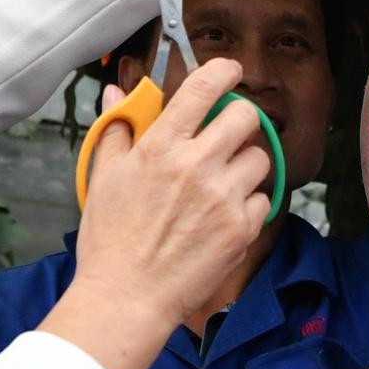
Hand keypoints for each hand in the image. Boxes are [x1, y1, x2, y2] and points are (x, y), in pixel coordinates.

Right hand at [42, 60, 275, 368]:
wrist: (127, 298)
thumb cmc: (110, 241)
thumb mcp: (104, 178)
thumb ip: (117, 130)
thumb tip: (115, 94)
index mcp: (161, 147)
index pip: (205, 87)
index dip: (224, 70)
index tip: (229, 71)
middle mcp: (197, 166)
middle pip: (246, 116)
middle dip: (239, 120)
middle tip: (226, 135)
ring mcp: (223, 198)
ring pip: (259, 158)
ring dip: (245, 165)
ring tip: (222, 183)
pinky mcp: (241, 229)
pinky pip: (263, 199)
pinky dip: (249, 204)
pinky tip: (223, 216)